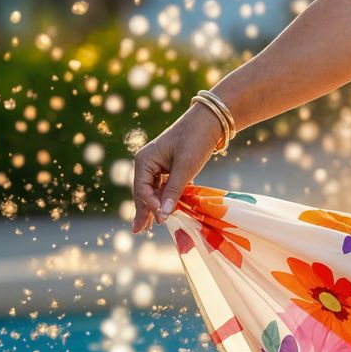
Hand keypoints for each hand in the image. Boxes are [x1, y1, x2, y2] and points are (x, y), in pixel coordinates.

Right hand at [130, 107, 224, 232]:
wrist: (210, 120)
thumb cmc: (195, 141)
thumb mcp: (185, 167)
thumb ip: (173, 191)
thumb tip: (164, 214)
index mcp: (144, 160)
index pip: (142, 189)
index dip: (150, 206)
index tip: (161, 219)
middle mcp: (147, 162)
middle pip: (143, 191)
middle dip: (144, 210)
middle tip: (140, 231)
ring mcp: (157, 163)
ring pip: (154, 189)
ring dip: (155, 205)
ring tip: (152, 224)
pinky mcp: (168, 165)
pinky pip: (164, 184)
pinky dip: (166, 196)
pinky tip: (167, 209)